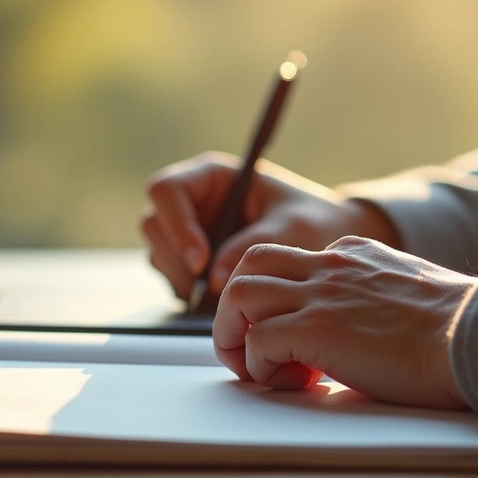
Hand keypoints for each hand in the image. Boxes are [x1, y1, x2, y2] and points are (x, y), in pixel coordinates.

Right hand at [141, 151, 398, 299]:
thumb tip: (212, 278)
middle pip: (153, 225)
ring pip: (158, 254)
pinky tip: (221, 300)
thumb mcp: (292, 229)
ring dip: (182, 280)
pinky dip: (190, 293)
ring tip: (222, 297)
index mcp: (212, 177)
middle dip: (176, 259)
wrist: (324, 242)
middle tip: (210, 289)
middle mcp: (193, 201)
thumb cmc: (313, 222)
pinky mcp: (190, 261)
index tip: (200, 259)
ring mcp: (188, 231)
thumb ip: (252, 247)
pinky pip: (172, 277)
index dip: (176, 224)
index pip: (166, 190)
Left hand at [212, 236, 473, 408]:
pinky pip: (258, 341)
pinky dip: (259, 366)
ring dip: (234, 335)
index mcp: (353, 254)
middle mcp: (331, 264)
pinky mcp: (317, 328)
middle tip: (250, 347)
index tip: (293, 340)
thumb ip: (373, 301)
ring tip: (255, 369)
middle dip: (236, 306)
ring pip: (239, 293)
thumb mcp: (409, 296)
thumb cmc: (459, 331)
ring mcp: (321, 293)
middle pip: (250, 263)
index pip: (290, 262)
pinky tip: (291, 384)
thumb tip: (358, 336)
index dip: (279, 302)